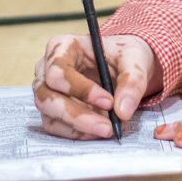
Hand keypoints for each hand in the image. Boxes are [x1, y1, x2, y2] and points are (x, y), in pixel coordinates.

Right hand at [32, 33, 162, 139]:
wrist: (124, 66)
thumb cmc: (123, 55)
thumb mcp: (134, 59)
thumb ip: (132, 80)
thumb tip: (122, 111)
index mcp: (62, 47)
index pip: (58, 72)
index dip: (80, 89)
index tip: (108, 102)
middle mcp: (47, 69)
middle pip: (47, 97)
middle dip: (77, 116)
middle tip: (107, 127)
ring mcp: (47, 91)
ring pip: (50, 116)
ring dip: (78, 128)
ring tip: (108, 130)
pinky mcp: (52, 110)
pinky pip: (56, 127)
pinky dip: (78, 134)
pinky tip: (99, 132)